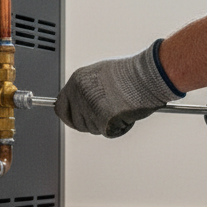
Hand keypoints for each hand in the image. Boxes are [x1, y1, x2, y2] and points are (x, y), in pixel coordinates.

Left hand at [55, 41, 180, 137]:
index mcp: (77, 81)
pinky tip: (126, 113)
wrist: (146, 77)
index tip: (74, 119)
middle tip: (103, 117)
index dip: (68, 115)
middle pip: (75, 122)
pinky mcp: (102, 121)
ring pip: (92, 129)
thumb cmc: (130, 74)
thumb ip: (87, 89)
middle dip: (87, 123)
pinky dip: (118, 127)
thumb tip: (82, 101)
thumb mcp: (100, 74)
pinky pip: (107, 132)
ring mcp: (90, 109)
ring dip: (104, 124)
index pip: (60, 106)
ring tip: (119, 108)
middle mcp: (79, 95)